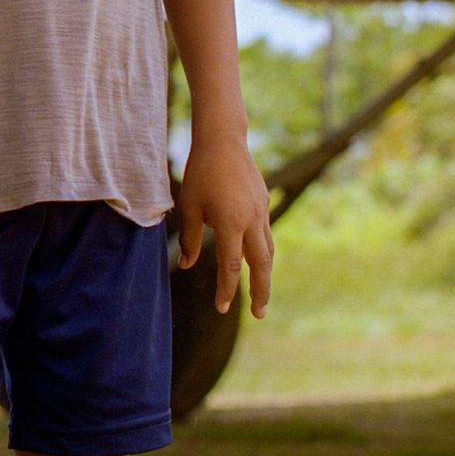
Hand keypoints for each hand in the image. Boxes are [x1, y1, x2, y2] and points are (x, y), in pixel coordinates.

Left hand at [175, 132, 272, 317]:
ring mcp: (261, 211)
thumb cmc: (200, 172)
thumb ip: (189, 238)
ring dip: (265, 273)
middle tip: (259, 314)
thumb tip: (186, 265)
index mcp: (231, 224)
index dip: (227, 290)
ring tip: (261, 292)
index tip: (222, 308)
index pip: (232, 267)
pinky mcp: (263, 203)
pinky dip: (261, 250)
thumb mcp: (189, 206)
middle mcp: (251, 221)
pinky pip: (264, 232)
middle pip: (261, 265)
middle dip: (261, 291)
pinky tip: (254, 257)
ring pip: (268, 250)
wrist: (223, 141)